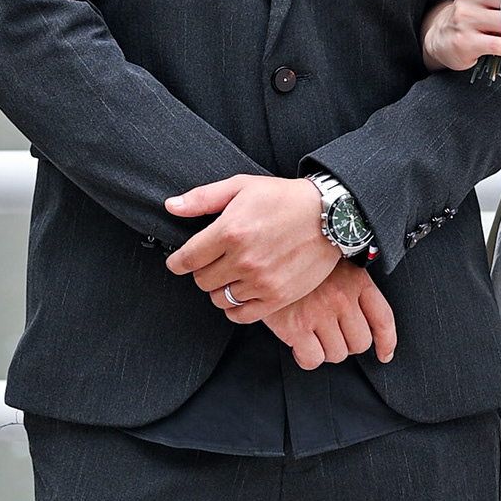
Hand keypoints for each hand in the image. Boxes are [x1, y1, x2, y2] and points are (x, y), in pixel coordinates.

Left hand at [166, 172, 333, 313]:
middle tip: (214, 262)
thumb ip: (202, 198)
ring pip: (220, 298)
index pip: (186, 260)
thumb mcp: (241, 186)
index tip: (180, 262)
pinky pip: (241, 314)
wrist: (330, 216)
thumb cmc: (285, 198)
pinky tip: (241, 293)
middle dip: (202, 271)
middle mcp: (243, 260)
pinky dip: (235, 307)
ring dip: (221, 288)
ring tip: (233, 274)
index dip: (178, 262)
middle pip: (201, 281)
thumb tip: (171, 207)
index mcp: (230, 231)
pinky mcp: (278, 297)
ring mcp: (261, 281)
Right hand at [260, 262, 397, 371]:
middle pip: (360, 343)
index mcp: (356, 281)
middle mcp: (341, 297)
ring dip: (325, 351)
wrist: (264, 253)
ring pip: (337, 354)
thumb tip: (365, 323)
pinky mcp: (295, 326)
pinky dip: (307, 358)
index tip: (384, 355)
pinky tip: (299, 346)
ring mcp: (319, 312)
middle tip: (331, 336)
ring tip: (313, 337)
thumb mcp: (334, 264)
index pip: (383, 319)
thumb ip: (352, 287)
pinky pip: (313, 359)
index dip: (386, 342)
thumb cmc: (298, 260)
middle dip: (346, 345)